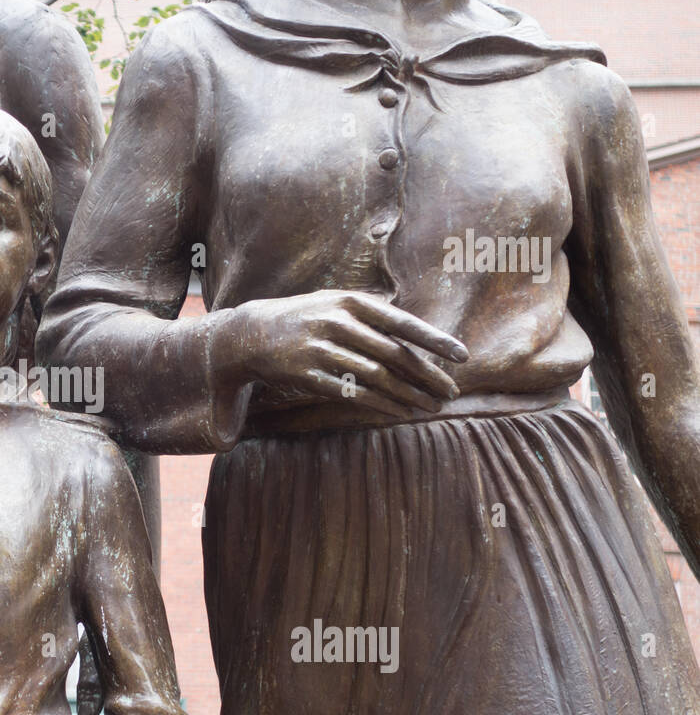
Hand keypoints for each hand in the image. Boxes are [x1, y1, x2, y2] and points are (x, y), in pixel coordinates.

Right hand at [218, 290, 469, 416]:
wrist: (251, 334)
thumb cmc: (305, 317)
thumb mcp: (336, 303)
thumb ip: (373, 315)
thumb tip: (418, 334)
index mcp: (350, 302)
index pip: (403, 322)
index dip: (435, 340)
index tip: (462, 356)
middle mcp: (337, 323)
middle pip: (394, 354)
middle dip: (427, 375)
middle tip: (450, 391)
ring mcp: (321, 350)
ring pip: (376, 376)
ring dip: (408, 394)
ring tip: (430, 406)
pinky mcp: (308, 375)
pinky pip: (352, 393)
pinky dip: (380, 404)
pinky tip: (400, 412)